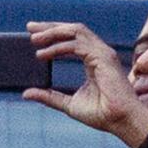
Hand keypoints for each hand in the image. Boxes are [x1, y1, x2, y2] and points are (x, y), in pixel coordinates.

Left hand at [23, 21, 147, 147]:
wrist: (120, 121)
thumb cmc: (101, 115)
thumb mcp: (68, 104)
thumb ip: (49, 96)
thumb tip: (26, 93)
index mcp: (93, 61)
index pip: (72, 39)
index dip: (53, 34)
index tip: (34, 35)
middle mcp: (99, 53)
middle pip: (73, 30)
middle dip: (51, 27)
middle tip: (30, 28)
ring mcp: (102, 53)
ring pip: (76, 32)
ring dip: (54, 33)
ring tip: (35, 40)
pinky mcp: (103, 57)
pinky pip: (77, 45)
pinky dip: (59, 47)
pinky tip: (44, 54)